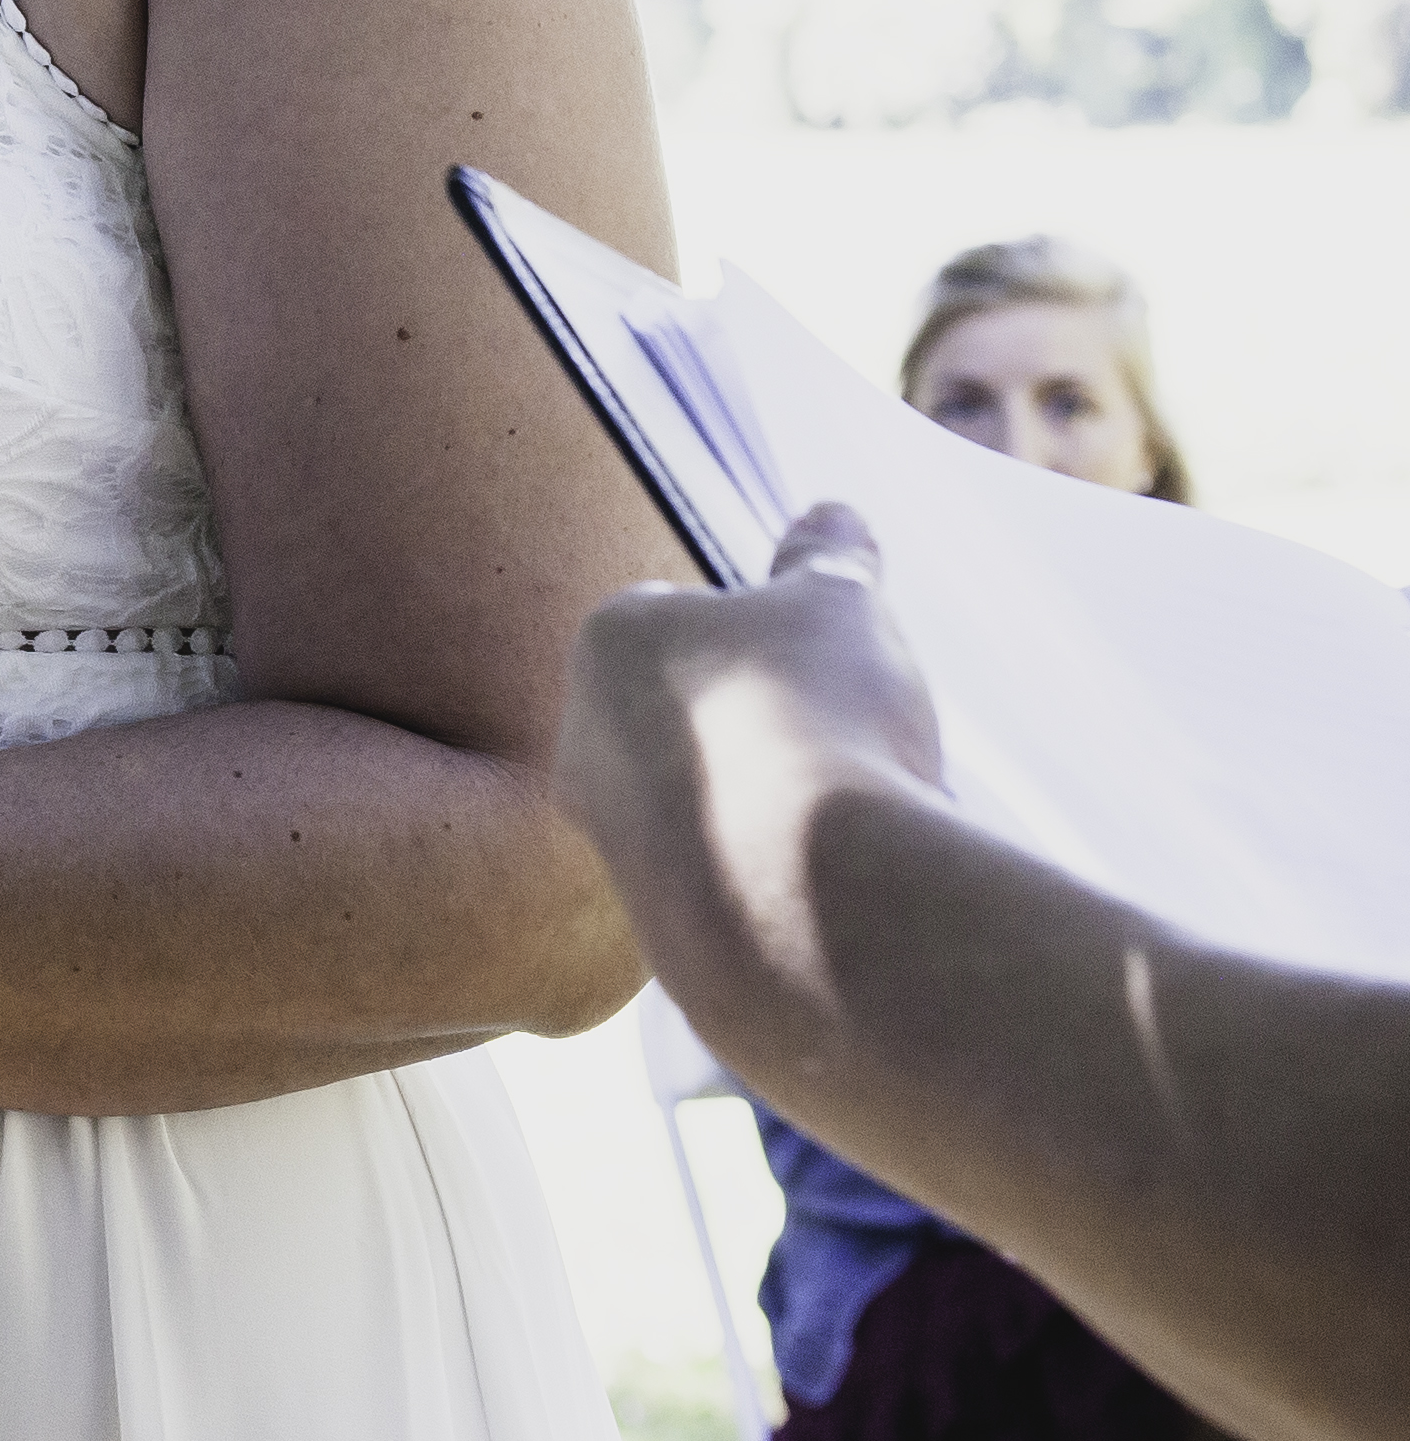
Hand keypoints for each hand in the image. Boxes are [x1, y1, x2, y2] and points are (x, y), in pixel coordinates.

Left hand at [562, 499, 948, 856]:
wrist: (807, 892)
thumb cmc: (813, 717)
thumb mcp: (840, 605)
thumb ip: (829, 557)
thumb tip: (832, 516)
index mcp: (608, 643)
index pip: (687, 615)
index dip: (768, 634)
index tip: (819, 660)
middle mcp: (586, 740)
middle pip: (704, 714)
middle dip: (777, 724)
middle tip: (845, 736)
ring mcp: (614, 838)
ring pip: (726, 801)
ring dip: (792, 803)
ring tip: (855, 810)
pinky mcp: (656, 924)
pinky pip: (742, 883)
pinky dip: (792, 878)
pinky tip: (841, 881)